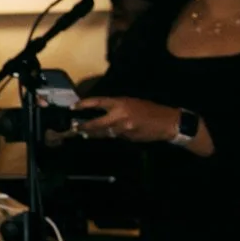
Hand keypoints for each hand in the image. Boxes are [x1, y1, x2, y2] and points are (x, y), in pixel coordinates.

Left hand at [77, 95, 197, 148]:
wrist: (166, 122)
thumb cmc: (149, 108)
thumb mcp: (131, 102)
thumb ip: (116, 107)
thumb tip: (101, 111)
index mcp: (120, 103)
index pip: (98, 103)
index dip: (84, 105)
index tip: (73, 107)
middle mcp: (120, 116)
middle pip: (96, 123)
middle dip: (84, 127)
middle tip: (74, 128)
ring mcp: (123, 129)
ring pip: (104, 133)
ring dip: (94, 134)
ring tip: (85, 134)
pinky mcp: (127, 138)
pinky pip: (115, 137)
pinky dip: (109, 136)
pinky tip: (107, 134)